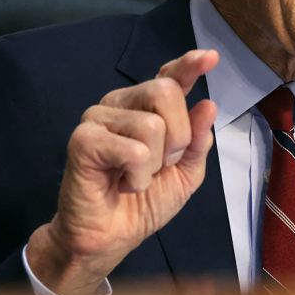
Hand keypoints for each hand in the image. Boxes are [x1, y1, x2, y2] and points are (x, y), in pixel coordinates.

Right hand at [27, 49, 219, 294]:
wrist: (111, 237)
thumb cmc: (144, 202)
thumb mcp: (185, 172)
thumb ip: (197, 140)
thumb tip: (208, 104)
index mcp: (145, 108)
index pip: (169, 77)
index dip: (189, 65)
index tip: (210, 57)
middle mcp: (120, 104)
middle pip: (166, 92)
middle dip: (177, 137)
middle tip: (158, 165)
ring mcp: (98, 118)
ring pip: (152, 124)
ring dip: (154, 163)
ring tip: (134, 177)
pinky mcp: (84, 139)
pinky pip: (133, 149)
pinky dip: (137, 176)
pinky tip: (121, 183)